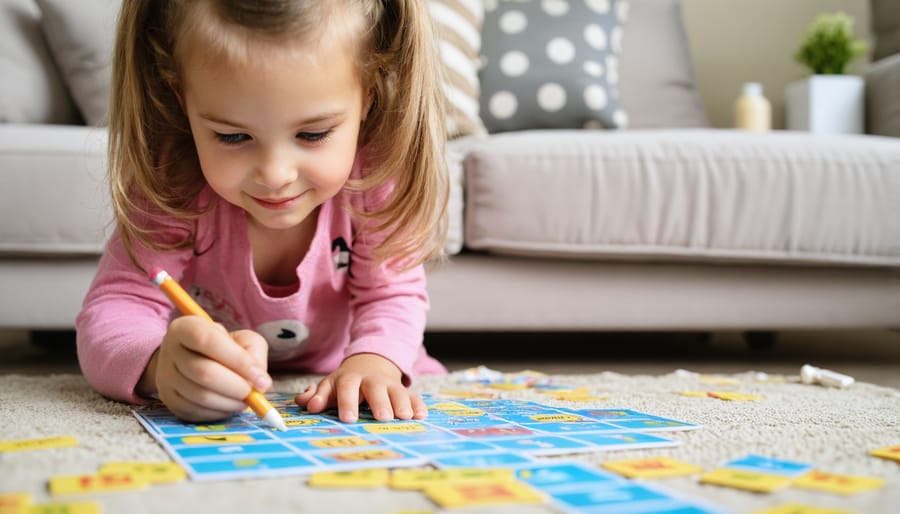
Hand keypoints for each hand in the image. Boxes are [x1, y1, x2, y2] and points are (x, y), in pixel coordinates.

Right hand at [137, 316, 271, 421]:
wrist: (190, 361)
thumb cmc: (223, 347)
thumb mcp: (241, 339)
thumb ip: (254, 352)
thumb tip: (260, 382)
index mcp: (185, 328)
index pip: (207, 340)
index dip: (238, 360)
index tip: (262, 379)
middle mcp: (170, 351)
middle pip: (204, 372)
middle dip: (237, 386)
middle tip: (255, 392)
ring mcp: (166, 378)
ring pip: (201, 396)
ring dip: (231, 402)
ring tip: (246, 399)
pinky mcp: (169, 401)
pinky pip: (196, 412)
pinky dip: (220, 412)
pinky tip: (230, 404)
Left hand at [294, 353, 426, 422]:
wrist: (371, 362)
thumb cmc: (347, 382)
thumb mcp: (331, 385)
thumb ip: (318, 395)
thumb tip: (305, 403)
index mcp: (350, 378)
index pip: (348, 387)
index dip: (347, 402)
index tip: (348, 419)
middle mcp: (372, 381)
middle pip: (376, 389)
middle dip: (379, 403)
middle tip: (382, 418)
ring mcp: (390, 385)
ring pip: (397, 392)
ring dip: (402, 404)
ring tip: (405, 418)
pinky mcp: (404, 391)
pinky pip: (413, 396)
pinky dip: (418, 405)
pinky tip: (421, 415)